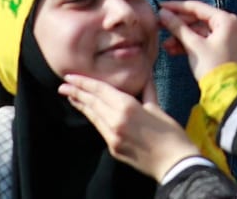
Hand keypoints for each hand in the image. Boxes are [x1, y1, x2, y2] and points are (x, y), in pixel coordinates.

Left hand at [61, 73, 198, 178]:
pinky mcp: (113, 148)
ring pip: (93, 116)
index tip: (70, 76)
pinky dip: (92, 118)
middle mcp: (115, 121)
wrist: (173, 162)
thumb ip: (147, 89)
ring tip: (70, 96)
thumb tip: (145, 72)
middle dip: (76, 92)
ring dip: (81, 105)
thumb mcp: (157, 106)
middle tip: (63, 85)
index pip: (100, 90)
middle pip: (92, 103)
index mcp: (127, 107)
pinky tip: (88, 112)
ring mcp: (112, 136)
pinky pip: (100, 129)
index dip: (84, 82)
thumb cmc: (170, 132)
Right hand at [157, 0, 236, 79]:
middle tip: (160, 25)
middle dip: (178, 25)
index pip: (198, 7)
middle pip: (198, 19)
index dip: (177, 7)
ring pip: (199, 32)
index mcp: (225, 20)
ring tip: (165, 44)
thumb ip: (178, 27)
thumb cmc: (212, 66)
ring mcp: (226, 37)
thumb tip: (162, 13)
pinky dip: (189, 45)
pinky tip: (173, 50)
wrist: (225, 93)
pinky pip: (203, 41)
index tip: (161, 6)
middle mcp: (228, 25)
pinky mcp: (222, 48)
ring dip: (181, 37)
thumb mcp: (193, 45)